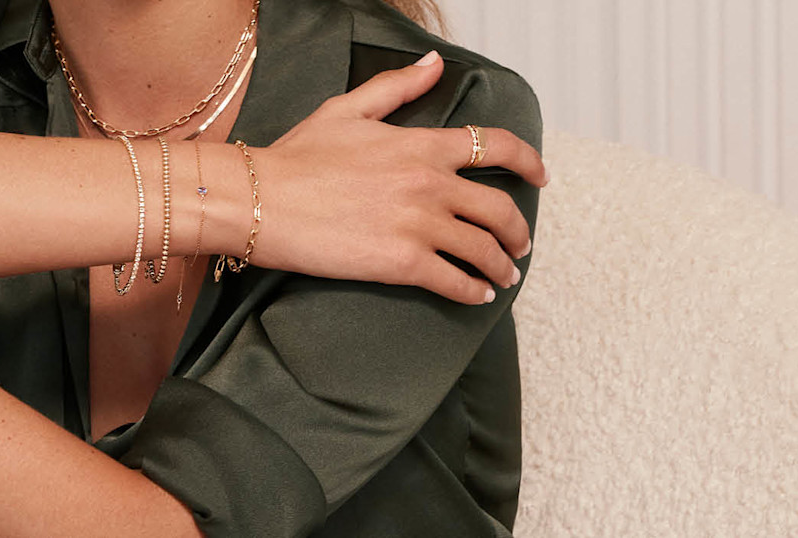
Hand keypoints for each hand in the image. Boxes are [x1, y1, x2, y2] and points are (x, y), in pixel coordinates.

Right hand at [244, 50, 545, 304]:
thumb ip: (397, 88)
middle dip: (518, 231)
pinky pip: (456, 282)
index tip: (539, 177)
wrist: (257, 199)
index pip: (495, 146)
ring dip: (501, 267)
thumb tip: (433, 64)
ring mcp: (420, 224)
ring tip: (503, 276)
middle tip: (519, 244)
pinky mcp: (402, 263)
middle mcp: (430, 184)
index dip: (528, 162)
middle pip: (500, 209)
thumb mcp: (347, 110)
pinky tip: (477, 297)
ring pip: (484, 250)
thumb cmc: (295, 157)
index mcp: (421, 145)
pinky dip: (474, 292)